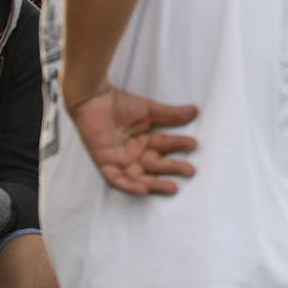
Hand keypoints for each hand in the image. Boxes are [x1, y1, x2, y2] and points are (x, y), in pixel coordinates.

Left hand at [67, 87, 198, 195]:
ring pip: (138, 177)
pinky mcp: (105, 163)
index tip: (193, 144)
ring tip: (171, 188)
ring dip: (154, 184)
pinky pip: (116, 180)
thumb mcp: (149, 110)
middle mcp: (132, 153)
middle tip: (189, 171)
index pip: (164, 146)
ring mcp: (119, 160)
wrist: (93, 98)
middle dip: (172, 169)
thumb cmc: (117, 103)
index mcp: (142, 141)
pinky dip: (129, 186)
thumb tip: (194, 111)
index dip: (179, 145)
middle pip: (154, 165)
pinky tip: (142, 189)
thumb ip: (171, 115)